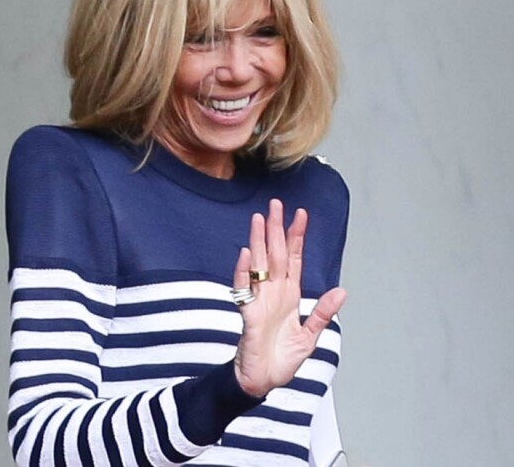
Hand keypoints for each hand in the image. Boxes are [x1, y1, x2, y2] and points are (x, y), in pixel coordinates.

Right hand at [233, 199, 346, 397]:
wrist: (262, 382)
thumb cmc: (282, 359)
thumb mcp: (310, 336)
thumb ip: (322, 312)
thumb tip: (342, 291)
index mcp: (289, 294)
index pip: (294, 258)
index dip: (297, 237)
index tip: (301, 214)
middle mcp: (274, 292)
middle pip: (276, 254)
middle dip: (276, 229)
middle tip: (275, 204)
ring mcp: (260, 300)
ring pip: (259, 264)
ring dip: (258, 241)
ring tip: (259, 219)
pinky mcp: (248, 314)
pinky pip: (244, 289)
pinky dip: (244, 272)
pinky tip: (246, 254)